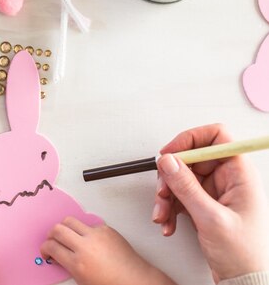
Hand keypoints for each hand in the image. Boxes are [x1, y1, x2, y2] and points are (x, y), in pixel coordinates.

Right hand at [40, 218, 175, 284]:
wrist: (135, 279)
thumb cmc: (111, 284)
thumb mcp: (83, 281)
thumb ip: (69, 266)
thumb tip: (59, 256)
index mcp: (77, 263)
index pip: (52, 247)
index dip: (45, 248)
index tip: (46, 250)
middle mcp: (85, 246)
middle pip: (57, 229)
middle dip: (51, 234)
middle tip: (52, 240)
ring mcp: (96, 235)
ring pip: (70, 220)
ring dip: (65, 228)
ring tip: (67, 235)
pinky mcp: (106, 229)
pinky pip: (89, 224)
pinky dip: (85, 231)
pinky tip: (89, 240)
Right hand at [153, 124, 268, 280]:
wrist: (244, 281)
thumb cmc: (243, 254)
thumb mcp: (211, 218)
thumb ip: (186, 187)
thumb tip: (169, 161)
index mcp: (239, 174)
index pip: (216, 136)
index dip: (191, 139)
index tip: (171, 153)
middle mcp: (228, 178)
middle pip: (191, 159)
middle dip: (171, 176)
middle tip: (162, 192)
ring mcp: (215, 191)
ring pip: (181, 178)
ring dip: (166, 196)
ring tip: (163, 214)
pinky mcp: (205, 204)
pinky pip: (179, 195)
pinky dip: (170, 208)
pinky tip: (169, 223)